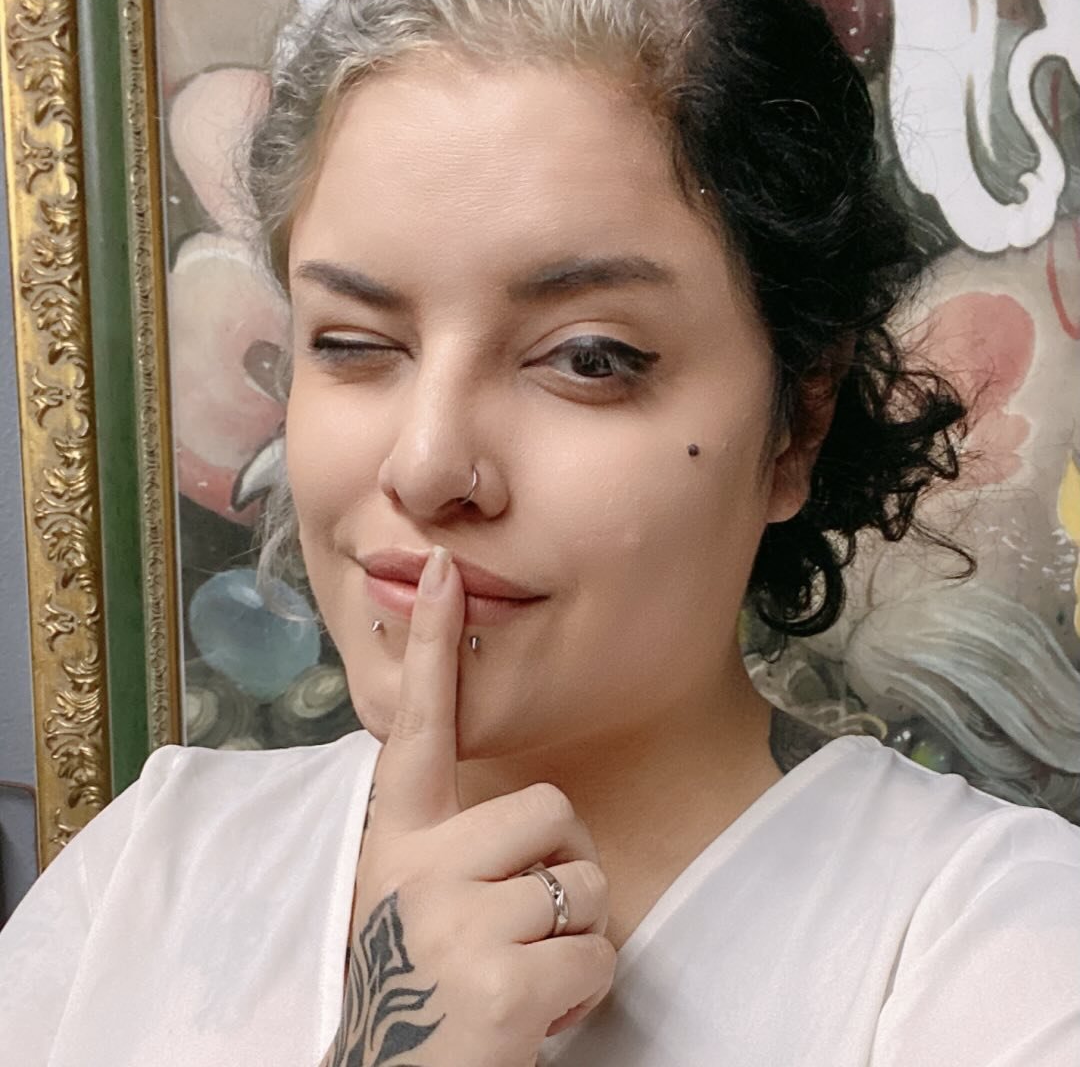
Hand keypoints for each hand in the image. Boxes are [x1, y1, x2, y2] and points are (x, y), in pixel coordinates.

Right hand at [345, 546, 614, 1066]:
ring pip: (586, 882)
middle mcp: (420, 863)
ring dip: (572, 938)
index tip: (445, 571)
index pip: (419, 724)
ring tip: (518, 975)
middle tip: (516, 929)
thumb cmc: (423, 985)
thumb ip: (458, 843)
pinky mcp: (500, 979)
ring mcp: (457, 919)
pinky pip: (596, 955)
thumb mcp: (419, 897)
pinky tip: (529, 1018)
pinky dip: (581, 995)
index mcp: (400, 837)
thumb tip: (538, 816)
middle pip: (554, 809)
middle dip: (561, 868)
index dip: (432, 645)